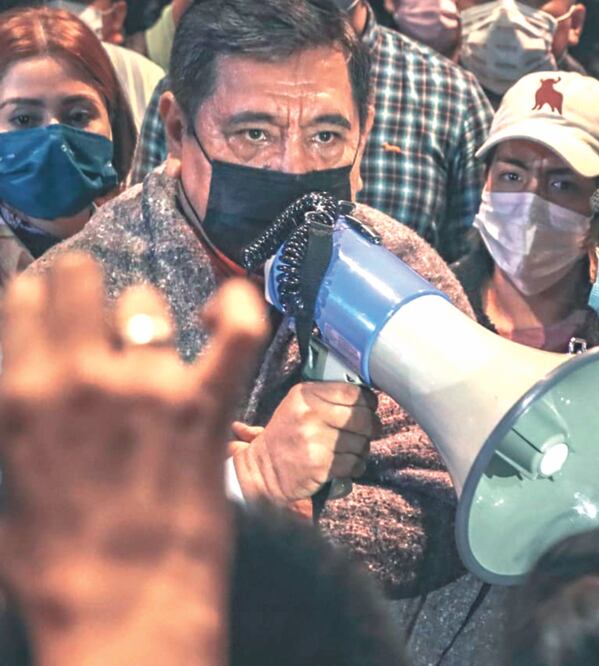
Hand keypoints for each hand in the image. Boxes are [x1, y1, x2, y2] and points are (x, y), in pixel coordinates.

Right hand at [0, 254, 266, 665]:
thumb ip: (14, 420)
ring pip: (145, 299)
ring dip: (147, 317)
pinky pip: (237, 331)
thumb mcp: (5, 489)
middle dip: (91, 290)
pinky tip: (227, 305)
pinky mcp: (206, 406)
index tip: (59, 310)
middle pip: (81, 276)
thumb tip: (30, 393)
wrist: (124, 609)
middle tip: (104, 321)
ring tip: (155, 346)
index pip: (26, 296)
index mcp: (21, 394)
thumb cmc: (59, 566)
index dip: (45, 299)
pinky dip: (239, 307)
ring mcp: (148, 386)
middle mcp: (81, 376)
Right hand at [231, 382, 380, 502]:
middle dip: (370, 426)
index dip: (368, 402)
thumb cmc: (287, 435)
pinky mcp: (320, 465)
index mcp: (306, 395)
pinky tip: (348, 464)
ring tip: (352, 450)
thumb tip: (368, 398)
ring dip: (363, 448)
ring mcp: (314, 440)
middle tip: (367, 432)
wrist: (263, 469)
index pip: (353, 392)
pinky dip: (356, 465)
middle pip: (361, 417)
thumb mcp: (299, 405)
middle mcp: (310, 414)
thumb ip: (328, 397)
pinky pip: (354, 462)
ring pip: (361, 442)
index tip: (369, 408)